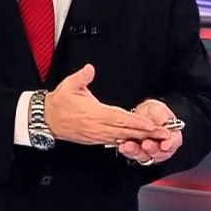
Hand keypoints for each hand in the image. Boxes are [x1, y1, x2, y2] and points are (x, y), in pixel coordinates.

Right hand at [46, 64, 170, 145]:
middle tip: (164, 134)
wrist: (47, 119)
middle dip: (146, 133)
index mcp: (94, 113)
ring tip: (156, 138)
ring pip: (122, 138)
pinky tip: (138, 141)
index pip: (120, 118)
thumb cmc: (59, 102)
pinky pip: (114, 141)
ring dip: (140, 138)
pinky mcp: (94, 139)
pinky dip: (127, 141)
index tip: (151, 124)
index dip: (136, 122)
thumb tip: (90, 69)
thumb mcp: (69, 85)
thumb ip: (82, 77)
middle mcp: (97, 126)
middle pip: (126, 131)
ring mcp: (96, 135)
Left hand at [116, 99, 182, 165]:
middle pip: (160, 153)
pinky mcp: (137, 152)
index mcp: (172, 135)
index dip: (170, 144)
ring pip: (145, 156)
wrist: (139, 114)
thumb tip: (160, 122)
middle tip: (146, 144)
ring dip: (137, 152)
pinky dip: (127, 151)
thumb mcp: (157, 108)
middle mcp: (162, 146)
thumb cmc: (152, 111)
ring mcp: (149, 151)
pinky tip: (123, 146)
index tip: (165, 145)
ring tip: (129, 145)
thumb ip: (160, 116)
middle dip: (153, 149)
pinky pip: (133, 154)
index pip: (174, 142)